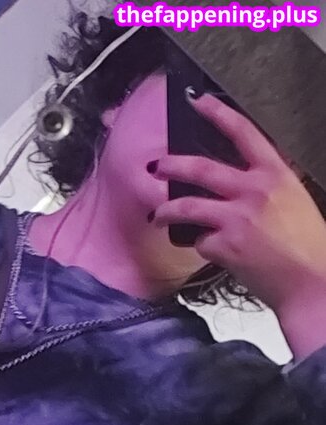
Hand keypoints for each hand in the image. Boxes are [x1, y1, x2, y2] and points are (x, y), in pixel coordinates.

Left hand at [151, 92, 325, 314]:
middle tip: (156, 166)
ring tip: (156, 215)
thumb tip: (242, 180)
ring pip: (187, 206)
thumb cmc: (306, 245)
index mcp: (276, 174)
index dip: (218, 114)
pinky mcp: (225, 246)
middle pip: (201, 168)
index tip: (198, 102)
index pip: (244, 133)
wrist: (310, 281)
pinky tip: (208, 252)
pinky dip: (201, 247)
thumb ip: (268, 185)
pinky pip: (200, 242)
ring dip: (165, 209)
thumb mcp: (294, 200)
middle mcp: (254, 190)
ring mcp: (237, 218)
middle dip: (173, 165)